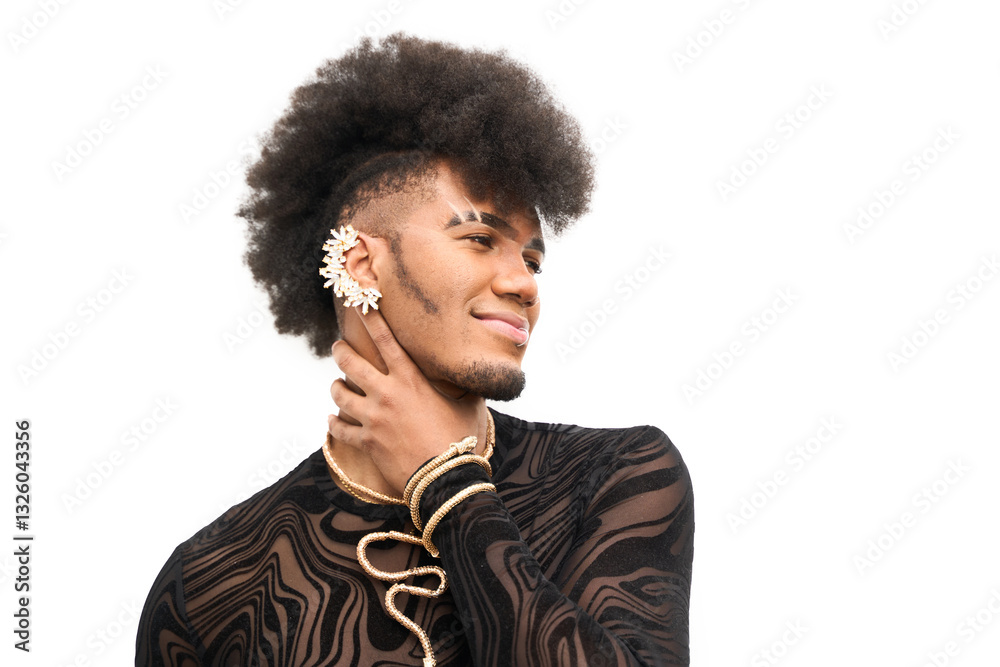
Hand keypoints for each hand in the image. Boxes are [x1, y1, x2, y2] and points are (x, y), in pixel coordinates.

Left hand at [327, 306, 483, 494]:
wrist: (444, 478)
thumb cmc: (459, 440)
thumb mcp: (466, 405)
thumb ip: (463, 387)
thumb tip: (478, 375)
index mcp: (411, 379)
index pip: (385, 340)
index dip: (371, 318)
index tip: (360, 303)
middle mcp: (387, 393)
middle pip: (351, 364)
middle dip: (340, 352)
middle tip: (337, 347)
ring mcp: (373, 418)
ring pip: (340, 395)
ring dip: (336, 388)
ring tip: (336, 385)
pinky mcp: (367, 442)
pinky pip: (341, 429)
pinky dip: (335, 423)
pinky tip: (332, 420)